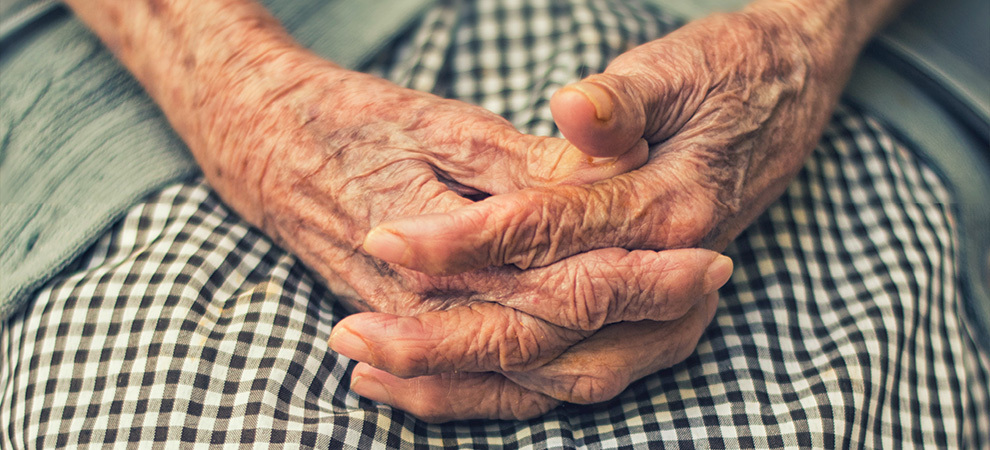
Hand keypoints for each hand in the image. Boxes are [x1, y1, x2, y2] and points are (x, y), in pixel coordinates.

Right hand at [64, 0, 733, 421]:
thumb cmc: (351, 122)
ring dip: (603, 358)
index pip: (561, 285)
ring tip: (673, 331)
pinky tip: (579, 376)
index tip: (709, 261)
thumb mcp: (440, 129)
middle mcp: (430, 307)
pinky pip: (477, 389)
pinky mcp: (407, 330)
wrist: (261, 145)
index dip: (641, 278)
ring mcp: (415, 328)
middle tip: (713, 294)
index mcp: (444, 250)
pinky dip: (540, 388)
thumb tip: (601, 197)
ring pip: (522, 377)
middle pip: (553, 339)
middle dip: (642, 320)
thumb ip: (520, 176)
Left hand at [348, 0, 896, 420]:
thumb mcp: (676, 71)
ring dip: (466, 378)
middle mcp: (671, 274)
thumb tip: (576, 110)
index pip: (551, 235)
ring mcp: (667, 309)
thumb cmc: (727, 75)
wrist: (789, 93)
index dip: (465, 240)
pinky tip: (445, 383)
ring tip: (377, 373)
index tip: (387, 238)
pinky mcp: (653, 322)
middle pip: (547, 324)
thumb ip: (623, 102)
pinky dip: (510, 386)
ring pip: (558, 370)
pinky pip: (579, 375)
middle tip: (355, 334)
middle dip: (446, 335)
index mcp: (672, 207)